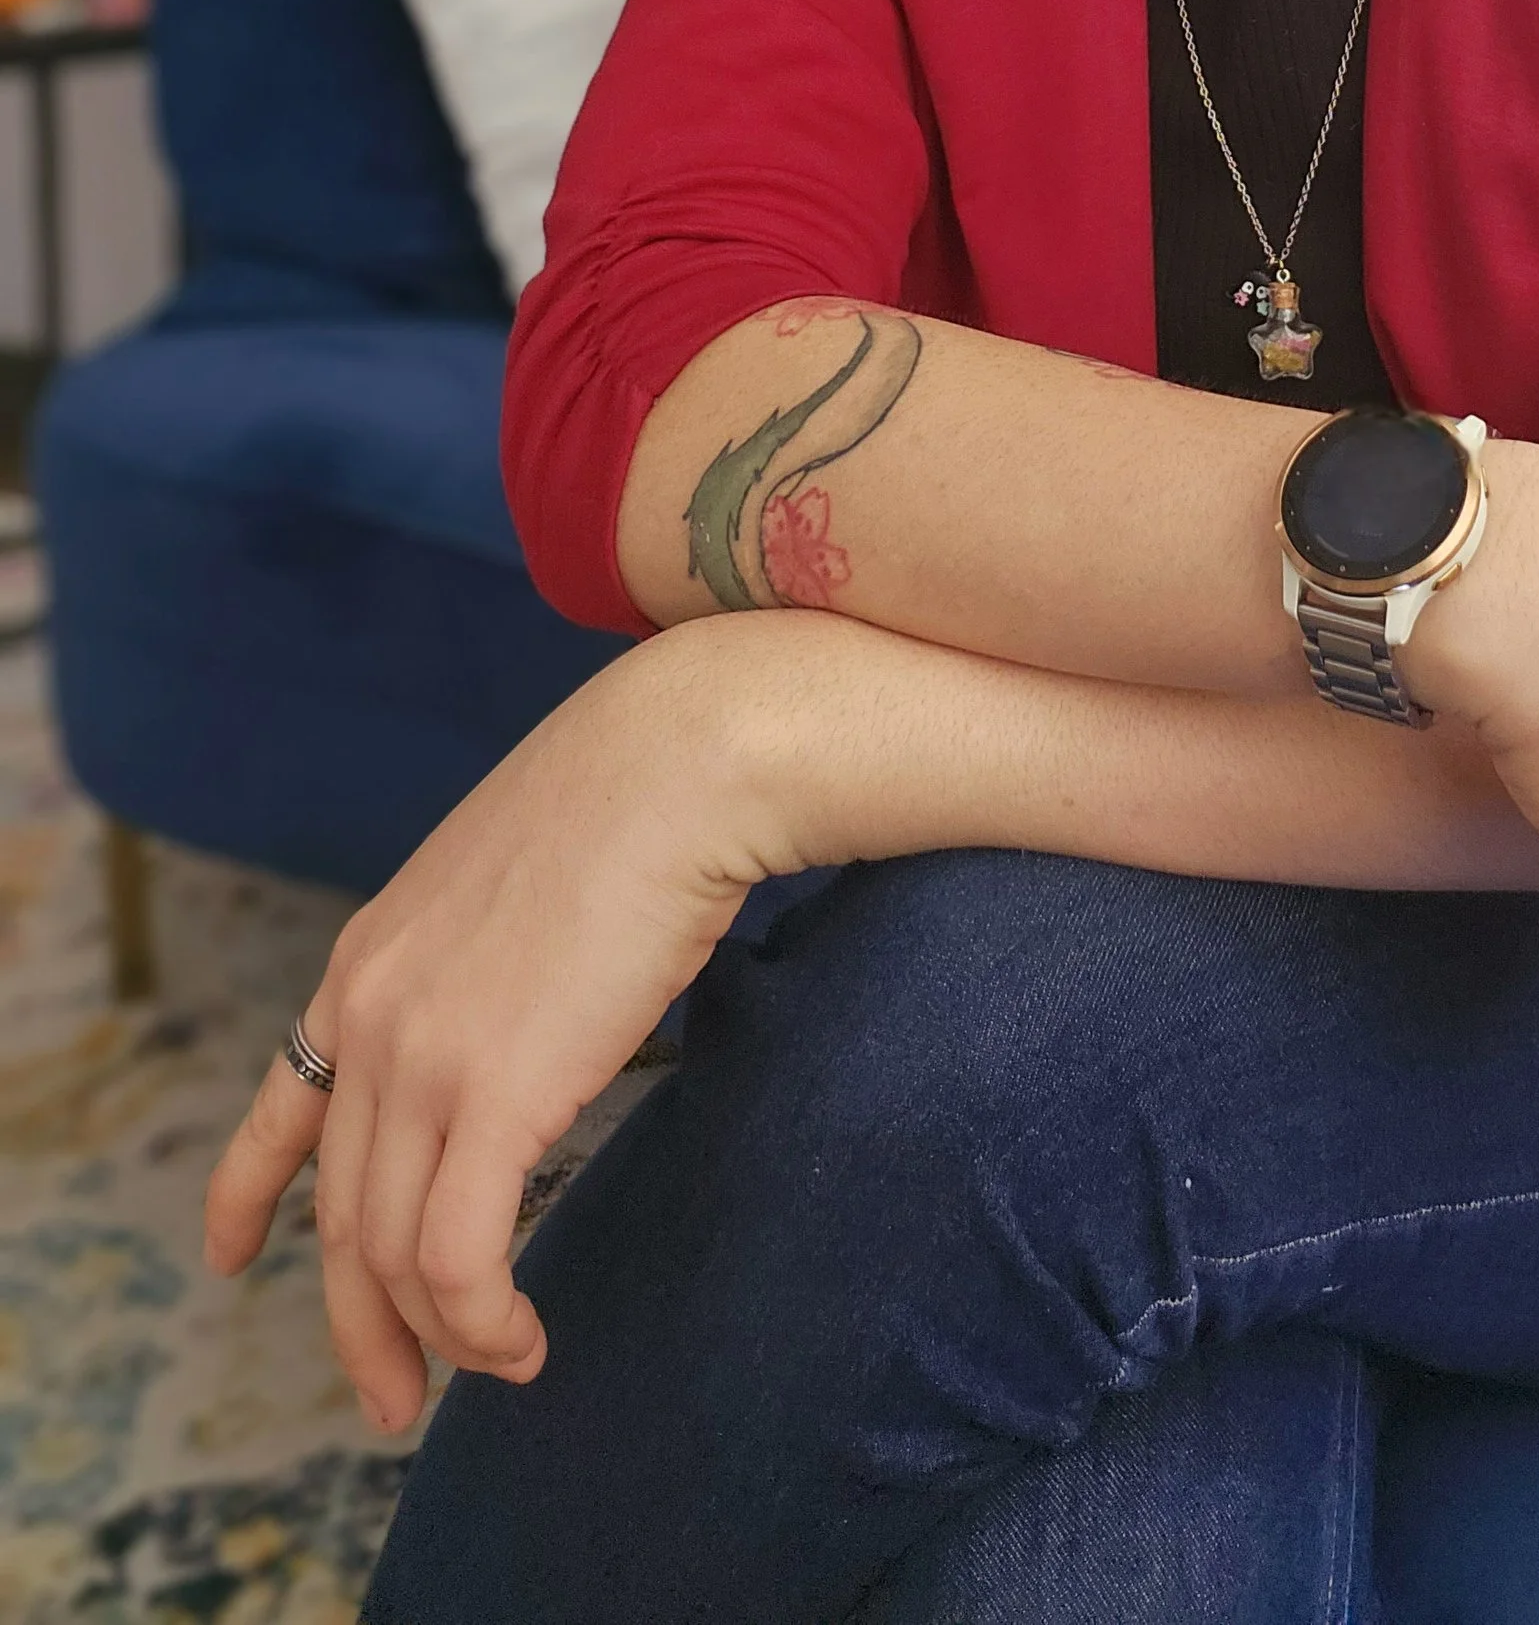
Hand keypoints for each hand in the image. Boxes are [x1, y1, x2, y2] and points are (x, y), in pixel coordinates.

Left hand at [203, 625, 771, 1433]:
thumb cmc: (638, 800)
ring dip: (440, 1335)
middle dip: (360, 1323)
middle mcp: (372, 1013)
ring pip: (393, 1251)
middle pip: (340, 1213)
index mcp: (370, 957)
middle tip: (396, 1398)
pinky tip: (521, 1340)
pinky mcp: (495, 1093)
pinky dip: (481, 1321)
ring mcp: (424, 1055)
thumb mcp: (513, 879)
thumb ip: (483, 960)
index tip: (231, 1258)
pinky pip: (458, 1255)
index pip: (283, 1100)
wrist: (685, 761)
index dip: (248, 1194)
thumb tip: (521, 1020)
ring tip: (500, 1364)